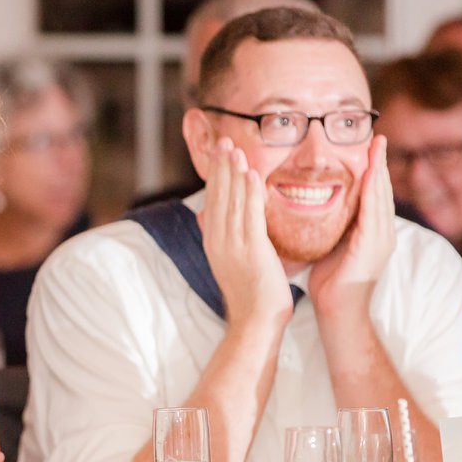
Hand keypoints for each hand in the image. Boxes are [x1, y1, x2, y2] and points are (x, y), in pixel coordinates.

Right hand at [198, 137, 291, 329]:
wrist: (256, 322)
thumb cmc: (250, 295)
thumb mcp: (230, 261)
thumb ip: (223, 236)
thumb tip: (206, 217)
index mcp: (214, 242)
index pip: (213, 201)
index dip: (216, 176)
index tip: (219, 153)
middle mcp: (219, 241)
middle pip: (219, 197)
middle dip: (221, 167)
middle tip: (223, 140)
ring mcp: (233, 246)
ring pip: (232, 202)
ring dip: (234, 173)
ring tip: (236, 149)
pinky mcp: (252, 251)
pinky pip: (250, 216)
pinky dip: (250, 194)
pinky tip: (251, 175)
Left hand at [309, 135, 394, 317]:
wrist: (337, 313)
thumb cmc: (329, 283)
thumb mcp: (329, 245)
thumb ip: (330, 226)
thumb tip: (313, 207)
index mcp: (371, 232)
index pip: (372, 194)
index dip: (371, 170)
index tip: (367, 146)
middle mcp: (382, 233)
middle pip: (381, 190)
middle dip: (379, 162)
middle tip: (378, 136)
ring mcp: (381, 239)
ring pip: (380, 196)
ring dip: (379, 170)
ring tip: (378, 146)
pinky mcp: (373, 246)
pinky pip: (373, 212)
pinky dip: (372, 191)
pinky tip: (370, 174)